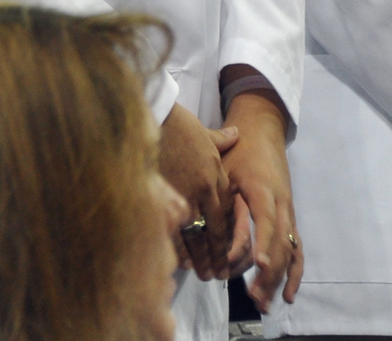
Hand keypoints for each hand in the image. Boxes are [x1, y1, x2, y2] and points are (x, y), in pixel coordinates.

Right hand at [158, 103, 238, 279]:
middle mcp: (203, 191)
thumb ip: (222, 140)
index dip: (228, 236)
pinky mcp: (164, 196)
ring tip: (203, 274)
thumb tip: (236, 134)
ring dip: (201, 258)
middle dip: (217, 256)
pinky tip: (180, 262)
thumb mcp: (205, 132)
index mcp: (215, 177)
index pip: (225, 214)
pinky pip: (174, 229)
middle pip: (214, 231)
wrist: (155, 116)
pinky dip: (178, 248)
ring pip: (196, 236)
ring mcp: (184, 196)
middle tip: (220, 275)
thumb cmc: (178, 123)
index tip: (229, 252)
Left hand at [222, 89, 303, 312]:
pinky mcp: (289, 219)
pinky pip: (297, 250)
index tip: (259, 264)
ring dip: (279, 280)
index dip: (264, 243)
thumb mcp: (224, 169)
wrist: (260, 132)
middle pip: (281, 244)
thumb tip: (216, 233)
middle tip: (254, 297)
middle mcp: (282, 205)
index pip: (267, 221)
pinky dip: (294, 273)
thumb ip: (224, 199)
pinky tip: (289, 296)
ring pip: (290, 252)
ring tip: (265, 304)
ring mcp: (288, 213)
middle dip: (268, 273)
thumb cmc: (236, 151)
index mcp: (264, 190)